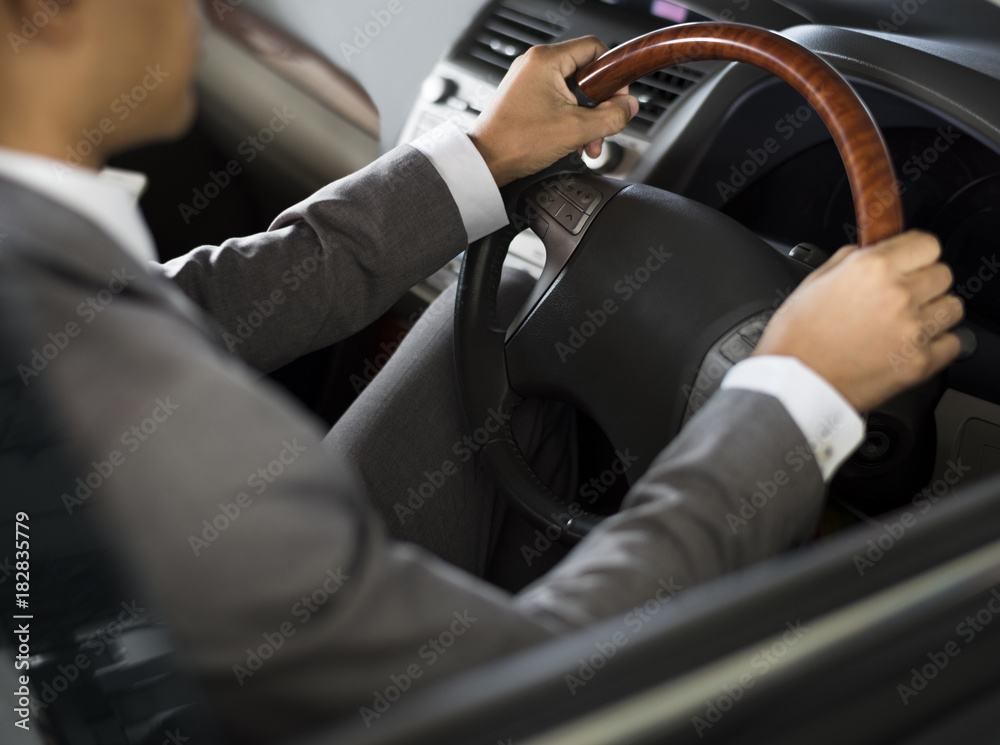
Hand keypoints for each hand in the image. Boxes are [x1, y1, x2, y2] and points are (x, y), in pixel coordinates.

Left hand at [468, 37, 638, 186]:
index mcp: (546, 60)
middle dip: (598, 106)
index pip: (595, 49)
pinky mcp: (525, 97)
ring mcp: (528, 81)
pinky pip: (558, 102)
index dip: (613, 75)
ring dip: (586, 118)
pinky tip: (572, 142)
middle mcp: (535, 64)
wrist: (486, 163)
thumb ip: (611, 116)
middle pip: (586, 74)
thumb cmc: (516, 142)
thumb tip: (629, 107)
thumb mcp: (576, 130)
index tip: (617, 99)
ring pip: (573, 92)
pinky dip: (570, 120)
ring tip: (585, 143)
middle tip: (601, 129)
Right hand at [754, 231, 963, 411]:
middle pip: (943, 274)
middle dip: (923, 282)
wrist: (795, 384)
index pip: (927, 243)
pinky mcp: (920, 362)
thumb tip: (873, 251)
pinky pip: (953, 343)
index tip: (909, 262)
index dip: (915, 253)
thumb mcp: (813, 282)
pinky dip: (938, 344)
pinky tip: (912, 345)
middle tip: (900, 297)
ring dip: (934, 312)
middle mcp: (898, 294)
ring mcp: (913, 330)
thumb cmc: (796, 338)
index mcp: (871, 268)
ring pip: (952, 308)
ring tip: (906, 323)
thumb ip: (851, 260)